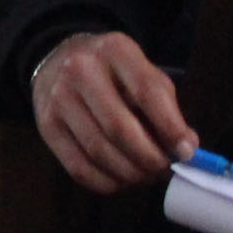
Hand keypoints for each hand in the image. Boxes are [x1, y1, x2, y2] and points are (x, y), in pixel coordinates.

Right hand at [30, 31, 198, 194]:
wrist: (59, 60)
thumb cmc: (115, 74)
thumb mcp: (145, 75)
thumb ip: (167, 109)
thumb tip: (185, 151)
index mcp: (115, 50)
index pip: (147, 91)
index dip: (170, 128)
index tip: (186, 153)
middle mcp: (80, 69)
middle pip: (119, 128)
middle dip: (149, 158)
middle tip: (164, 169)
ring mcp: (58, 97)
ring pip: (99, 151)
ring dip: (130, 174)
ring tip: (145, 175)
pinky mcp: (45, 124)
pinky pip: (78, 167)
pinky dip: (105, 182)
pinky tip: (119, 179)